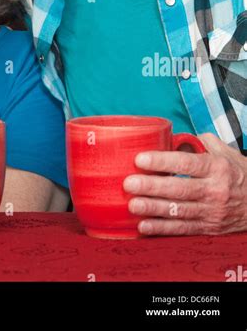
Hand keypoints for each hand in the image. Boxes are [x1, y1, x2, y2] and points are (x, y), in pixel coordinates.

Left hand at [123, 133, 246, 235]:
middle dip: (152, 187)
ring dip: (153, 209)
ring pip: (178, 211)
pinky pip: (183, 229)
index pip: (185, 163)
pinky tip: (145, 226)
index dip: (161, 162)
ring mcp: (212, 212)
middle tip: (129, 183)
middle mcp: (214, 190)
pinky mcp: (208, 228)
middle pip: (179, 189)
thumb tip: (173, 136)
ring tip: (133, 204)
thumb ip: (200, 142)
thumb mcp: (225, 153)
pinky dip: (163, 229)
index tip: (140, 159)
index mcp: (216, 168)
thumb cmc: (238, 174)